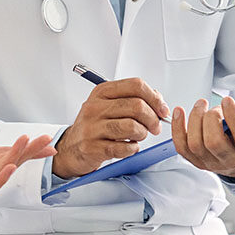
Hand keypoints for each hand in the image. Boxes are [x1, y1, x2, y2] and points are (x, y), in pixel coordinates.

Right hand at [52, 78, 170, 178]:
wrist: (71, 147)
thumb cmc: (95, 126)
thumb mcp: (109, 105)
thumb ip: (133, 98)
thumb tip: (158, 99)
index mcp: (102, 92)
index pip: (136, 86)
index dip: (155, 98)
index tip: (162, 110)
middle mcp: (95, 107)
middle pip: (136, 106)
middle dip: (152, 119)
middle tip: (154, 127)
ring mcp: (92, 127)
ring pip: (131, 126)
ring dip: (142, 133)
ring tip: (139, 136)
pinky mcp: (92, 147)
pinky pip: (123, 147)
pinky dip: (132, 148)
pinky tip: (129, 147)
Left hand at [171, 92, 234, 178]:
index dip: (234, 118)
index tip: (228, 100)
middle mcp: (231, 159)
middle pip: (214, 143)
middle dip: (211, 119)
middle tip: (214, 106)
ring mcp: (211, 162)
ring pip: (196, 145)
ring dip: (194, 120)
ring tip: (201, 105)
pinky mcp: (197, 161)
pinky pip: (182, 147)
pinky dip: (177, 129)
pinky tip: (179, 112)